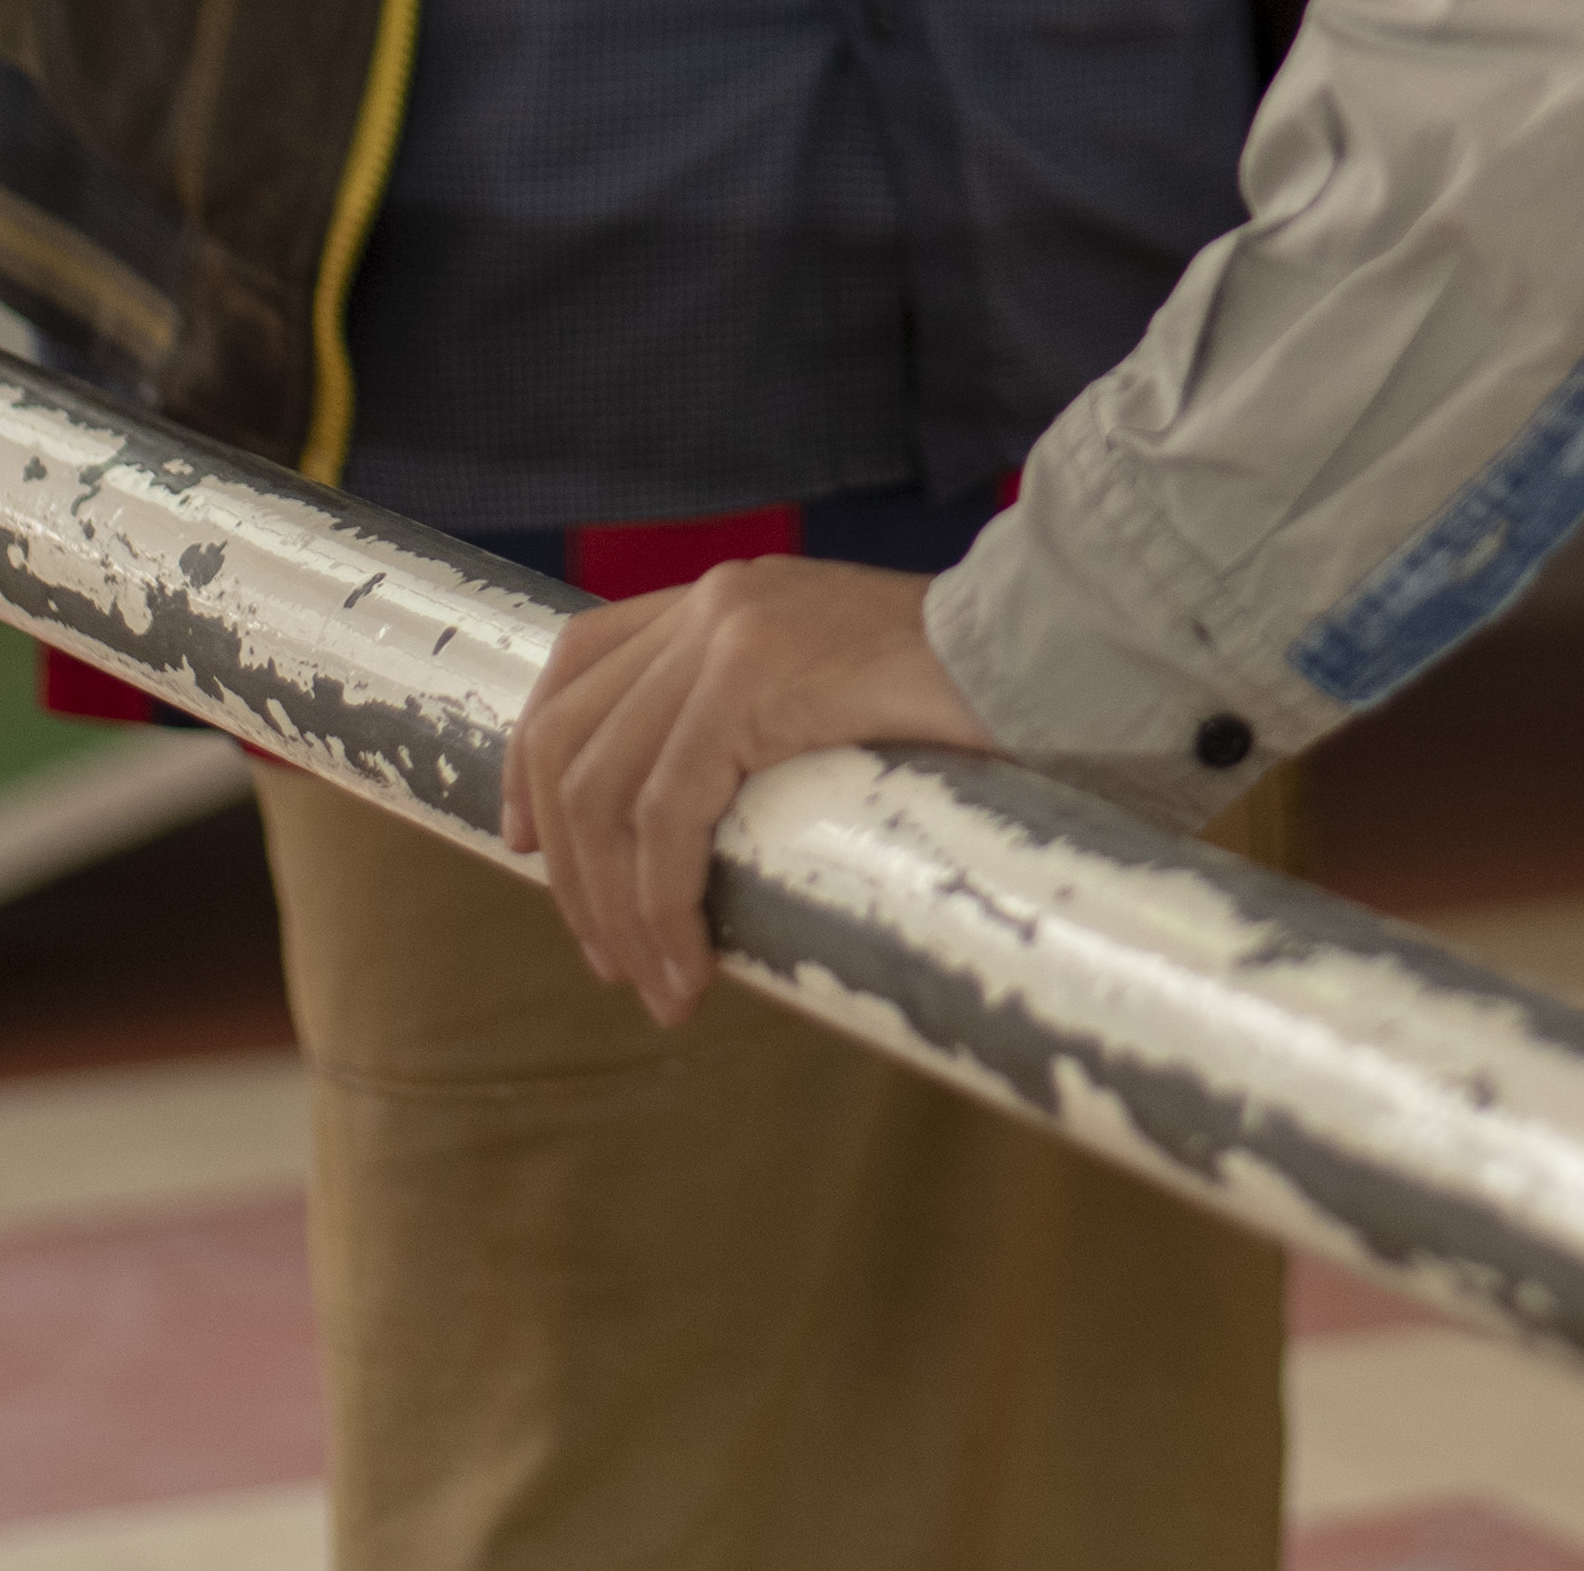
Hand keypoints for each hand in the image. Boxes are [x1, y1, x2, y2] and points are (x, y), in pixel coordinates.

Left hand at [503, 555, 997, 1024]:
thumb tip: (710, 841)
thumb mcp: (840, 698)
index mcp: (726, 598)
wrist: (1057, 651)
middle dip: (571, 869)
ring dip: (616, 909)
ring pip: (604, 790)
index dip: (531, 759)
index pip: (578, 661)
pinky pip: (666, 814)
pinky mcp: (753, 677)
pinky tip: (689, 965)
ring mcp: (726, 632)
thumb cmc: (974, 700)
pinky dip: (661, 904)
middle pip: (571, 739)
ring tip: (655, 986)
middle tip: (610, 961)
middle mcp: (712, 602)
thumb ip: (767, 729)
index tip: (526, 847)